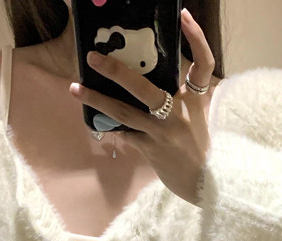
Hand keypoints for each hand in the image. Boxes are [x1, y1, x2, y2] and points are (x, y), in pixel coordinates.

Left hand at [69, 8, 215, 205]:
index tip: (183, 16)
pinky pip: (125, 134)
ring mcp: (162, 133)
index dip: (196, 37)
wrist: (205, 183)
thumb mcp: (197, 115)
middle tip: (93, 57)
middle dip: (116, 72)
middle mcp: (178, 114)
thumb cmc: (199, 147)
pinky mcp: (151, 150)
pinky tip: (95, 120)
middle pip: (144, 88)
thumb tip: (150, 77)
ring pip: (124, 113)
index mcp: (195, 100)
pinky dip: (110, 126)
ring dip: (97, 100)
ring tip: (76, 88)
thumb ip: (180, 95)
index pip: (203, 63)